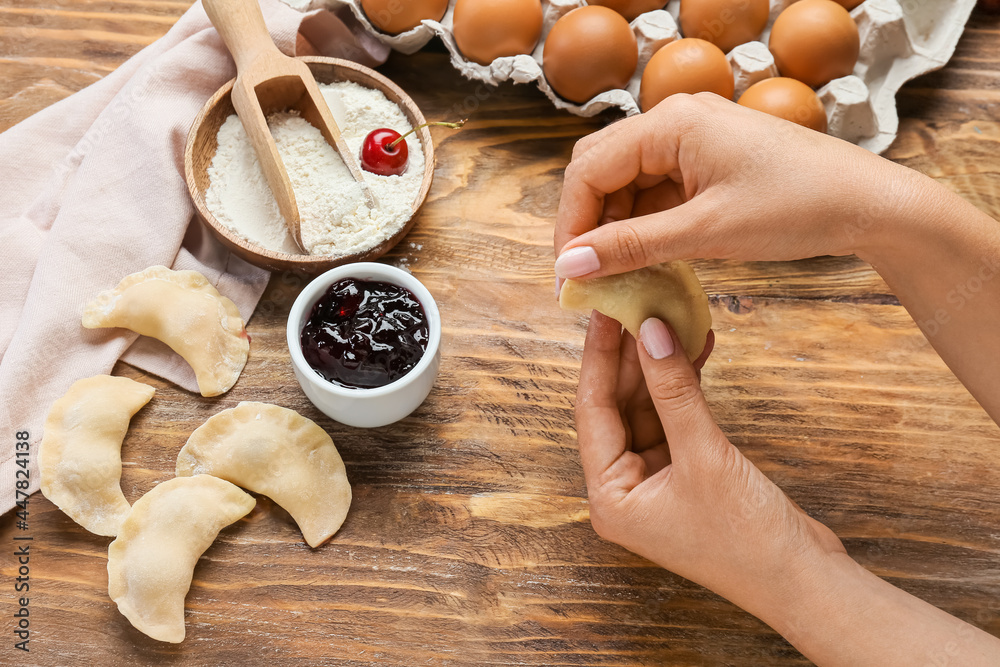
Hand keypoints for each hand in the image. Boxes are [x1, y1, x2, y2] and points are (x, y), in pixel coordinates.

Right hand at [554, 93, 923, 278]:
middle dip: (587, 224)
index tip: (569, 274)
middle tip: (585, 276)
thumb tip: (570, 266)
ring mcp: (692, 140)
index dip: (571, 224)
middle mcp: (675, 121)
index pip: (589, 170)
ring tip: (616, 275)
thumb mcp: (706, 232)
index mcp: (670, 123)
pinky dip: (644, 225)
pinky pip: (656, 192)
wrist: (868, 204)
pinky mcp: (707, 162)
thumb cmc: (798, 206)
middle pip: (600, 171)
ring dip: (615, 228)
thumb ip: (631, 247)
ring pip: (626, 184)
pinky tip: (645, 259)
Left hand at [577, 312, 844, 615]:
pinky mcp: (685, 475)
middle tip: (637, 304)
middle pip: (617, 407)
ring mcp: (654, 482)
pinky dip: (684, 387)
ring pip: (647, 408)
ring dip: (660, 366)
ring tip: (669, 317)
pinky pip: (674, 419)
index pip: (592, 412)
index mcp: (609, 496)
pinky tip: (696, 349)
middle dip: (631, 356)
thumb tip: (649, 332)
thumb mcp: (704, 455)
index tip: (604, 310)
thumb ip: (674, 390)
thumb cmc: (748, 537)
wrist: (805, 581)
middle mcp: (623, 489)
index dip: (599, 357)